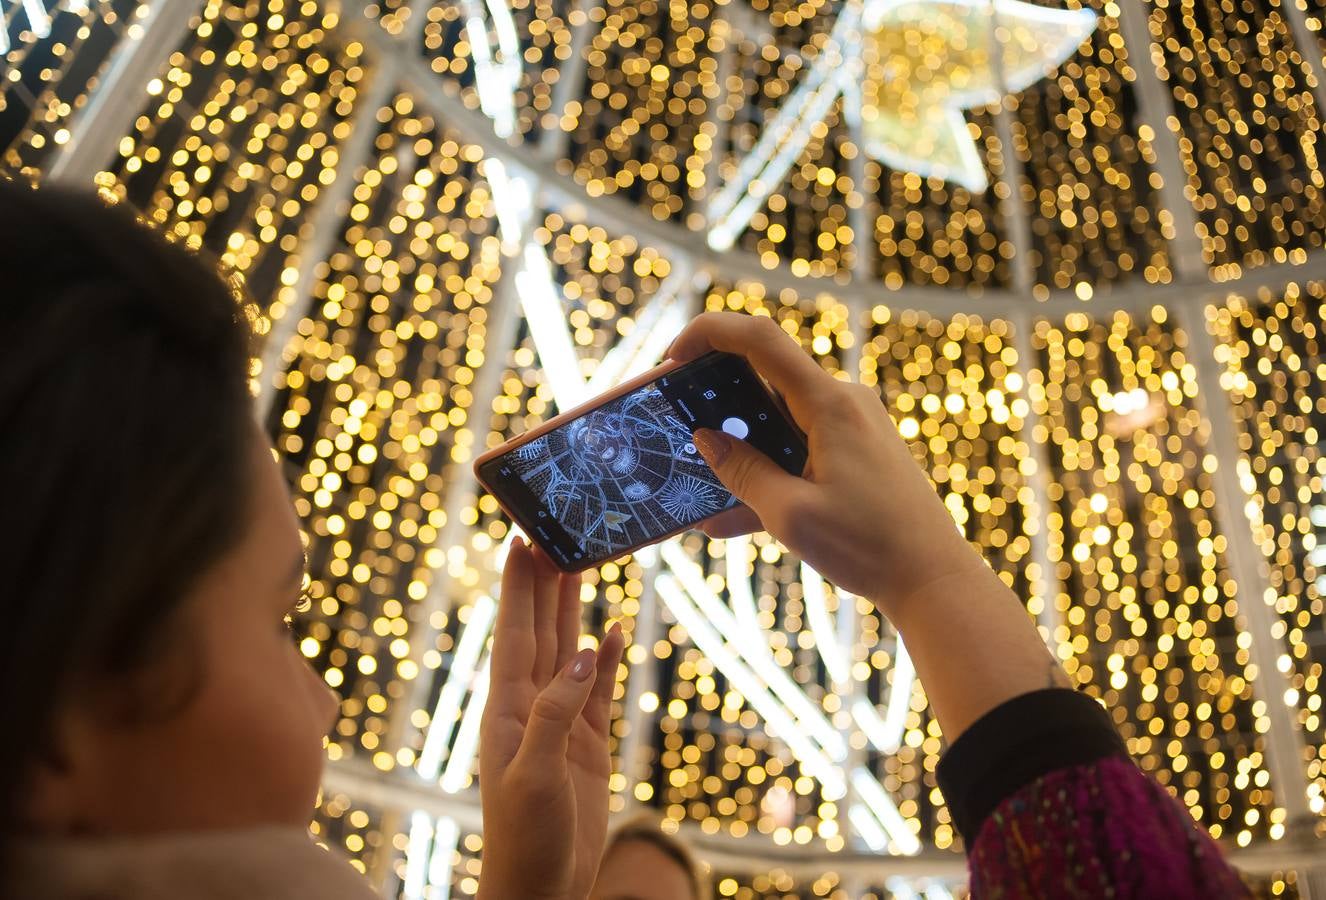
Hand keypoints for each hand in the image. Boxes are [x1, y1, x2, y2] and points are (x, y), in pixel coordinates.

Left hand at [478, 538, 625, 899]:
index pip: (513, 634)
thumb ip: (556, 714)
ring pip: (568, 651)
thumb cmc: (524, 840)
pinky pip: (596, 689)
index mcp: (507, 710)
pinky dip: (604, 658)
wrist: (540, 890)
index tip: (520, 540)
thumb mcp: (534, 775)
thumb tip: (581, 655)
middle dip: (544, 583)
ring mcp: (559, 723)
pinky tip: (611, 629)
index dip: (517, 588)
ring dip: (572, 609)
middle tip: (554, 534)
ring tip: (579, 564)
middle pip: (540, 631)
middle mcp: (531, 707)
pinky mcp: (585, 744)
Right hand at [676, 311, 985, 615]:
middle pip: (764, 381)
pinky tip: (726, 520)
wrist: (933, 578)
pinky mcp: (855, 453)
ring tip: (698, 489)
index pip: (760, 340)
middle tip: (677, 431)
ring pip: (776, 422)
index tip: (672, 358)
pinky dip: (765, 474)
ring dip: (738, 450)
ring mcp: (851, 427)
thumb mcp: (791, 514)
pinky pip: (796, 450)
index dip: (709, 333)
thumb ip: (742, 472)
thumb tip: (705, 438)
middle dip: (716, 404)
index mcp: (829, 404)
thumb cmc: (870, 546)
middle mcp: (842, 403)